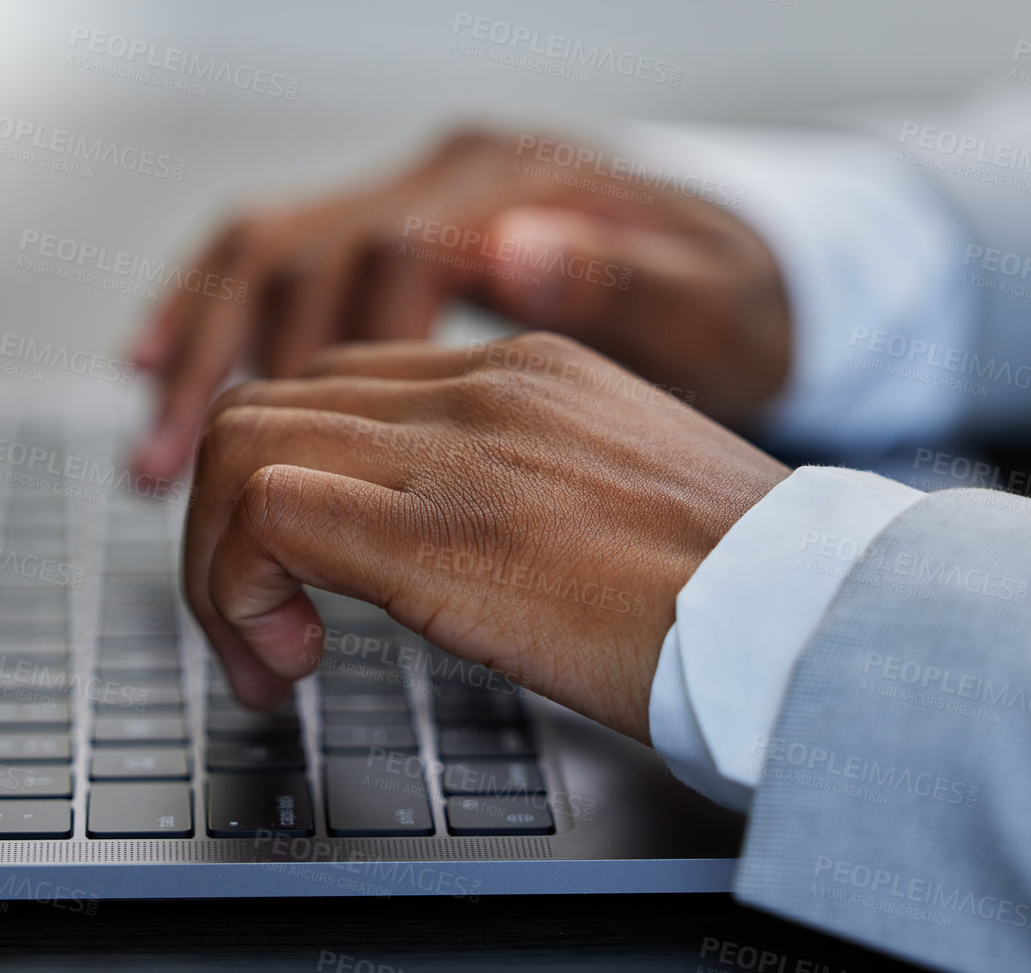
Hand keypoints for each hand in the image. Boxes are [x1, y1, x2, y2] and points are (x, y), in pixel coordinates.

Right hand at [131, 127, 791, 479]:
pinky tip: (161, 365)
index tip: (307, 492)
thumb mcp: (720, 311)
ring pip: (273, 252)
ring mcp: (430, 193)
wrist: (767, 275)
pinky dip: (216, 311)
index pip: (382, 265)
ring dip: (201, 352)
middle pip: (301, 256)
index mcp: (526, 192)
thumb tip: (508, 252)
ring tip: (153, 457)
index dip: (330, 368)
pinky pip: (286, 255)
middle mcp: (461, 177)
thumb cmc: (749, 312)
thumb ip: (620, 285)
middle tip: (178, 495)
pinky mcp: (415, 228)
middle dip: (226, 377)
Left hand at [179, 332, 789, 741]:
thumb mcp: (622, 496)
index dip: (288, 480)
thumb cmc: (741, 588)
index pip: (341, 384)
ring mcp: (456, 447)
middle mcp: (483, 384)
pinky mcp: (436, 530)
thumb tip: (459, 540)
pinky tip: (292, 659)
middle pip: (270, 403)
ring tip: (269, 653)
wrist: (810, 616)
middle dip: (228, 524)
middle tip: (264, 628)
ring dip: (221, 563)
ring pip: (241, 443)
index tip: (302, 574)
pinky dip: (239, 589)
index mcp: (529, 370)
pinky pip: (266, 511)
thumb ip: (526, 484)